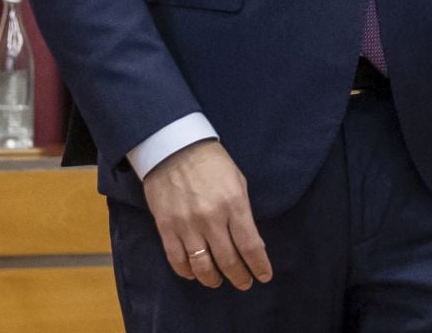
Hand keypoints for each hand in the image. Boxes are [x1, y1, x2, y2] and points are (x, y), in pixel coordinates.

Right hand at [140, 139, 272, 289]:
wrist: (173, 148)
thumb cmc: (211, 163)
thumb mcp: (237, 181)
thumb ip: (243, 212)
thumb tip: (249, 241)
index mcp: (234, 203)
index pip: (250, 245)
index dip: (259, 265)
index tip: (264, 276)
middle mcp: (211, 218)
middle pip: (228, 260)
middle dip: (240, 277)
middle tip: (245, 283)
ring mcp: (187, 225)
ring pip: (203, 266)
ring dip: (214, 279)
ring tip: (220, 281)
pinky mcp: (166, 228)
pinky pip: (177, 260)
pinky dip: (187, 272)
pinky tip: (195, 274)